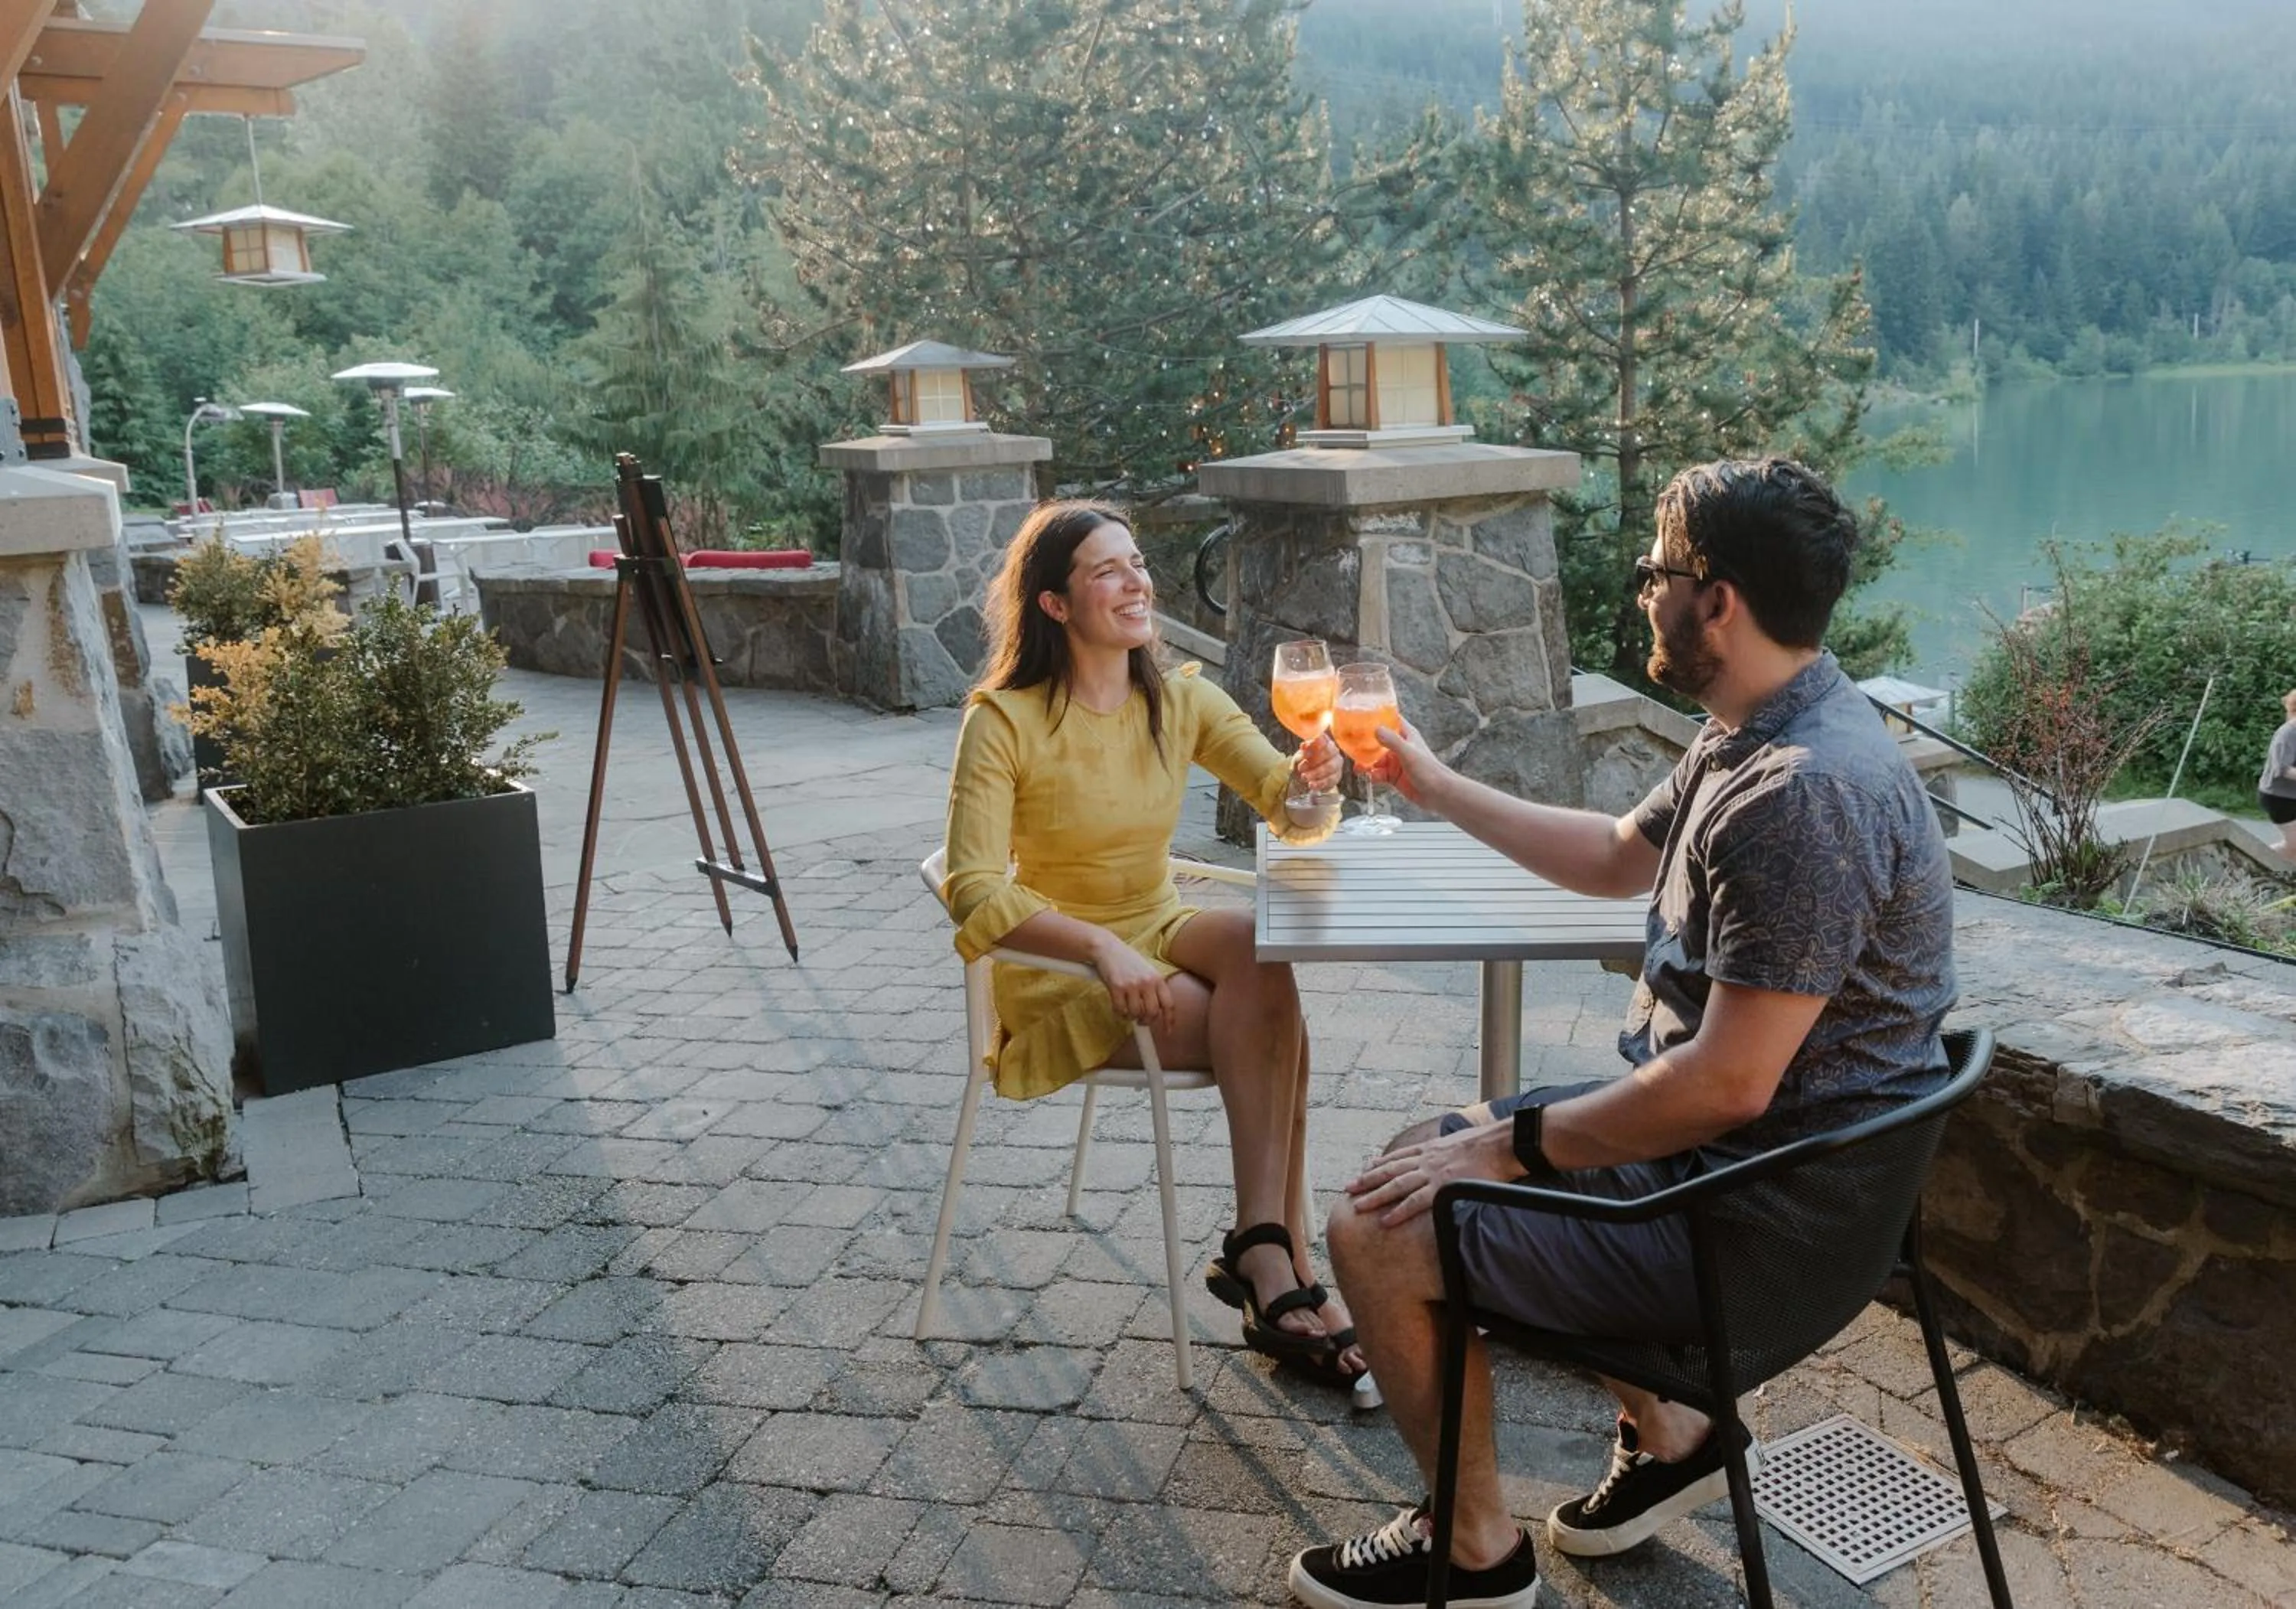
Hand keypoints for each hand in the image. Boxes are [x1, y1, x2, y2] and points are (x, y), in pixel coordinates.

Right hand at [1091, 936, 1173, 1030]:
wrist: (1108, 949)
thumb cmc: (1127, 961)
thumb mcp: (1147, 971)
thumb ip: (1154, 988)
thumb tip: (1157, 1012)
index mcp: (1157, 978)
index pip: (1169, 1004)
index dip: (1169, 1021)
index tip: (1167, 1032)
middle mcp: (1147, 982)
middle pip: (1152, 1013)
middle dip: (1146, 1021)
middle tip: (1140, 1020)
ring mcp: (1132, 985)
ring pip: (1136, 1014)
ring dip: (1131, 1016)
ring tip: (1127, 1010)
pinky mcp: (1116, 987)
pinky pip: (1120, 1010)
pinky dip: (1119, 1013)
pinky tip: (1118, 1006)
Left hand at [1292, 730, 1342, 794]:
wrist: (1308, 777)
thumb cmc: (1304, 762)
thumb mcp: (1300, 757)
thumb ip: (1302, 752)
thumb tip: (1304, 746)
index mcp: (1324, 741)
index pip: (1323, 739)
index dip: (1313, 743)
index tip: (1302, 748)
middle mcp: (1333, 751)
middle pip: (1328, 752)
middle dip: (1313, 760)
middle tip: (1300, 768)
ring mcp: (1337, 764)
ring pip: (1330, 767)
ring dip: (1316, 773)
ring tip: (1304, 777)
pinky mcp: (1336, 777)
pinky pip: (1330, 780)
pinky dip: (1319, 783)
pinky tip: (1311, 785)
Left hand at [1343, 1120, 1517, 1226]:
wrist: (1500, 1144)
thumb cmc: (1487, 1143)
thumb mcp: (1460, 1141)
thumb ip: (1448, 1150)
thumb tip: (1449, 1155)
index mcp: (1430, 1148)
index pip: (1398, 1157)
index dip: (1379, 1164)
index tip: (1364, 1169)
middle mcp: (1425, 1159)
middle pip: (1389, 1170)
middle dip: (1367, 1179)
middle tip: (1348, 1188)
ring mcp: (1432, 1173)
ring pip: (1396, 1186)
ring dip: (1374, 1196)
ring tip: (1357, 1206)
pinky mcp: (1443, 1188)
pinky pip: (1416, 1202)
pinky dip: (1399, 1211)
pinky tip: (1386, 1220)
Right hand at [1366, 718, 1446, 804]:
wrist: (1438, 794)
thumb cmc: (1429, 770)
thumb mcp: (1408, 752)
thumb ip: (1392, 741)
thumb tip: (1376, 729)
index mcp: (1406, 735)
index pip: (1390, 720)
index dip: (1376, 717)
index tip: (1360, 716)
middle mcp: (1400, 746)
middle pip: (1378, 741)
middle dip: (1365, 744)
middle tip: (1352, 747)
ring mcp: (1396, 762)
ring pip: (1376, 759)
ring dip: (1366, 763)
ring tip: (1358, 768)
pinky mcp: (1394, 776)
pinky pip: (1378, 773)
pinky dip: (1372, 775)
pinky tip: (1370, 777)